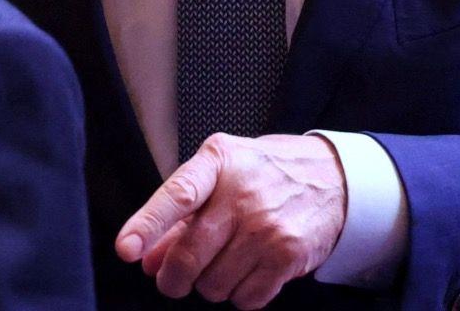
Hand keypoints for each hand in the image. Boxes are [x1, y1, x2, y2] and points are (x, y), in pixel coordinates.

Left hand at [116, 133, 344, 307]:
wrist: (332, 178)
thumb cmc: (265, 172)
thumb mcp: (220, 173)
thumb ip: (180, 214)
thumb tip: (146, 258)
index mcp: (218, 162)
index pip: (177, 196)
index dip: (147, 224)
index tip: (127, 249)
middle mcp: (242, 193)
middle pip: (189, 255)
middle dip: (173, 279)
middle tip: (173, 280)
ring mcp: (267, 227)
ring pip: (214, 284)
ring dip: (211, 285)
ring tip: (224, 262)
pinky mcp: (288, 256)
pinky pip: (246, 299)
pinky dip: (239, 295)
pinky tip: (247, 271)